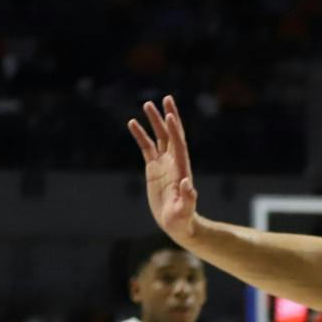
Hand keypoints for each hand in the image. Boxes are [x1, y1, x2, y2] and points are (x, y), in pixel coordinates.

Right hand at [128, 96, 199, 241]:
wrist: (177, 223)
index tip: (169, 114)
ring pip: (159, 137)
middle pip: (171, 134)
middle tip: (166, 98)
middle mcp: (174, 162)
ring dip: (154, 121)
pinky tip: (132, 123)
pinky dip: (140, 135)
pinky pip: (146, 147)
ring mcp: (164, 164)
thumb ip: (188, 198)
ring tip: (147, 104)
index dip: (174, 130)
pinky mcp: (154, 168)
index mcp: (181, 169)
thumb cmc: (182, 219)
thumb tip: (188, 185)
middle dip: (168, 117)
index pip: (178, 145)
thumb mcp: (185, 210)